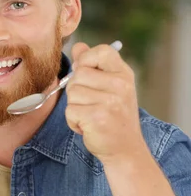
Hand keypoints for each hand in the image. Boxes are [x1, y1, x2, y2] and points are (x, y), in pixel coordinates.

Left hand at [65, 42, 146, 164]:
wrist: (125, 149)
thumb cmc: (115, 118)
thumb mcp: (111, 88)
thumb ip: (94, 66)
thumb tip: (78, 47)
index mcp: (124, 74)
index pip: (102, 50)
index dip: (86, 59)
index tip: (87, 74)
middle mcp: (119, 85)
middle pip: (79, 74)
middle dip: (77, 90)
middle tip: (90, 104)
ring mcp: (109, 101)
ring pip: (72, 93)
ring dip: (75, 107)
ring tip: (90, 116)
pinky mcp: (96, 117)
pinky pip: (70, 111)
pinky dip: (73, 121)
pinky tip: (87, 126)